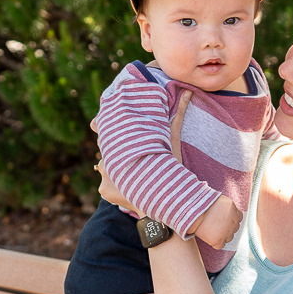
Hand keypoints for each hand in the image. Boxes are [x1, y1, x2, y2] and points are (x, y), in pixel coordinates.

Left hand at [93, 89, 193, 212]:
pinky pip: (105, 185)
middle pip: (106, 150)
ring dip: (113, 169)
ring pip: (105, 167)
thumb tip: (188, 92)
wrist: (167, 202)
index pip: (106, 133)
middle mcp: (108, 158)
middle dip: (116, 152)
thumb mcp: (172, 140)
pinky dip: (113, 186)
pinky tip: (127, 186)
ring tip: (131, 173)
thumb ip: (176, 115)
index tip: (118, 134)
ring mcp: (104, 176)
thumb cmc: (170, 168)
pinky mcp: (104, 191)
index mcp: (121, 145)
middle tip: (131, 157)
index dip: (111, 132)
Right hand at [192, 195, 242, 248]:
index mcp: (235, 212)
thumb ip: (227, 208)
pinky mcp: (218, 240)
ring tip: (211, 229)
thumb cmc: (204, 203)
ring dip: (222, 235)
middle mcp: (234, 223)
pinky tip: (208, 236)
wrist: (195, 210)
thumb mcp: (220, 201)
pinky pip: (220, 246)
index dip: (230, 218)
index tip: (222, 217)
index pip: (238, 218)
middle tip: (215, 223)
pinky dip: (215, 243)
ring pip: (228, 238)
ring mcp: (227, 233)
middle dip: (226, 227)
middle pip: (234, 229)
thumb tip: (226, 214)